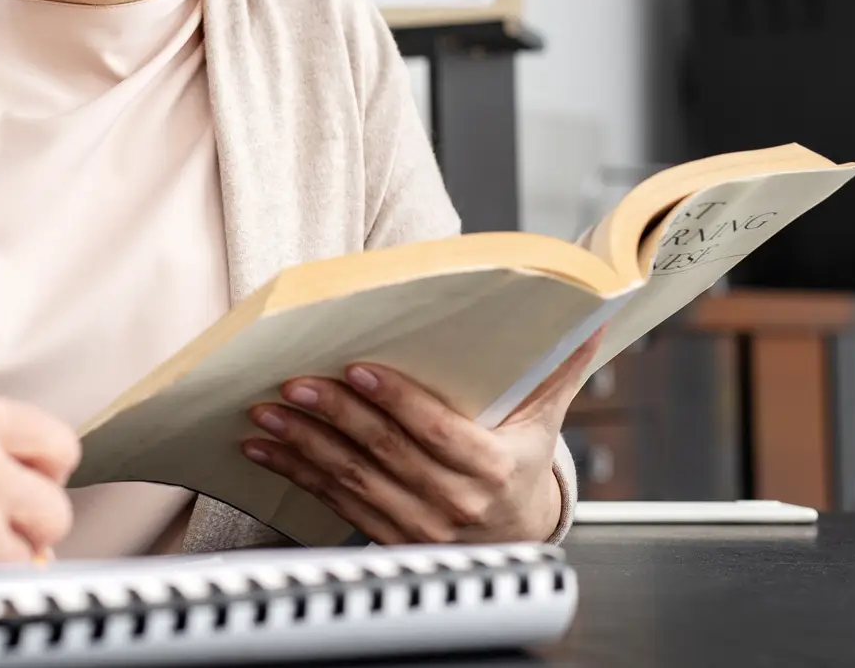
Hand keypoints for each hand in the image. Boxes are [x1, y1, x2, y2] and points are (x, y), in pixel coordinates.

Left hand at [240, 333, 601, 544]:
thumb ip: (560, 369)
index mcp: (490, 468)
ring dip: (303, 444)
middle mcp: (452, 502)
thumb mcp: (545, 418)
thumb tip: (590, 317)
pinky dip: (294, 473)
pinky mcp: (385, 534)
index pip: (435, 431)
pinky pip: (333, 502)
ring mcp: (416, 524)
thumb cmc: (521, 465)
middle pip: (384, 451)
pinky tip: (264, 449)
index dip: (395, 400)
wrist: (515, 537)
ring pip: (351, 478)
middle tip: (294, 382)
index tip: (358, 368)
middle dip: (335, 414)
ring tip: (266, 411)